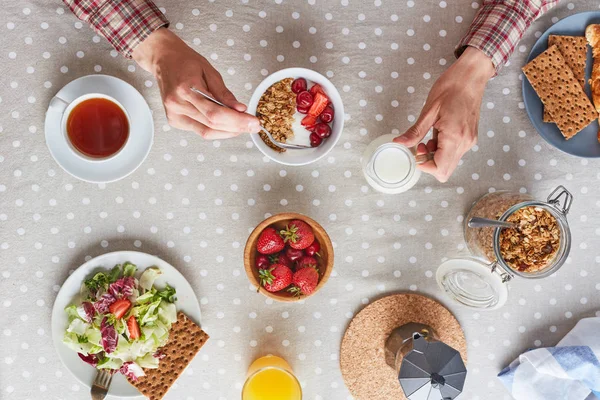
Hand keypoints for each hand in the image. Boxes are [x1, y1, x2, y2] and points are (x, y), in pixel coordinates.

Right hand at [133, 28, 260, 138]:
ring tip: (243, 125)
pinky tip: (228, 124)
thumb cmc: (185, 62)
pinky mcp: (174, 121)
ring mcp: (173, 115)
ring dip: (228, 131)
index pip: (215, 113)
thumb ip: (224, 93)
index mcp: (185, 89)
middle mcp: (176, 105)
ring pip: (206, 132)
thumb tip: (240, 109)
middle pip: (212, 125)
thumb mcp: (209, 71)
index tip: (253, 122)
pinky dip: (217, 130)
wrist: (163, 59)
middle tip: (253, 126)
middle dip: (237, 127)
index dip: (237, 121)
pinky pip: (200, 130)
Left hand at [394, 47, 494, 181]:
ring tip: (430, 135)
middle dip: (429, 162)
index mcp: (454, 137)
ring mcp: (469, 141)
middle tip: (421, 144)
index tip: (417, 151)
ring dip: (436, 155)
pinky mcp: (470, 137)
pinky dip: (444, 149)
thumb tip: (399, 143)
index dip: (424, 166)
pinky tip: (439, 133)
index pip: (440, 169)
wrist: (472, 75)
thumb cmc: (451, 87)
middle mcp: (465, 143)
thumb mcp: (428, 110)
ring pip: (450, 162)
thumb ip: (415, 132)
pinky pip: (455, 153)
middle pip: (445, 170)